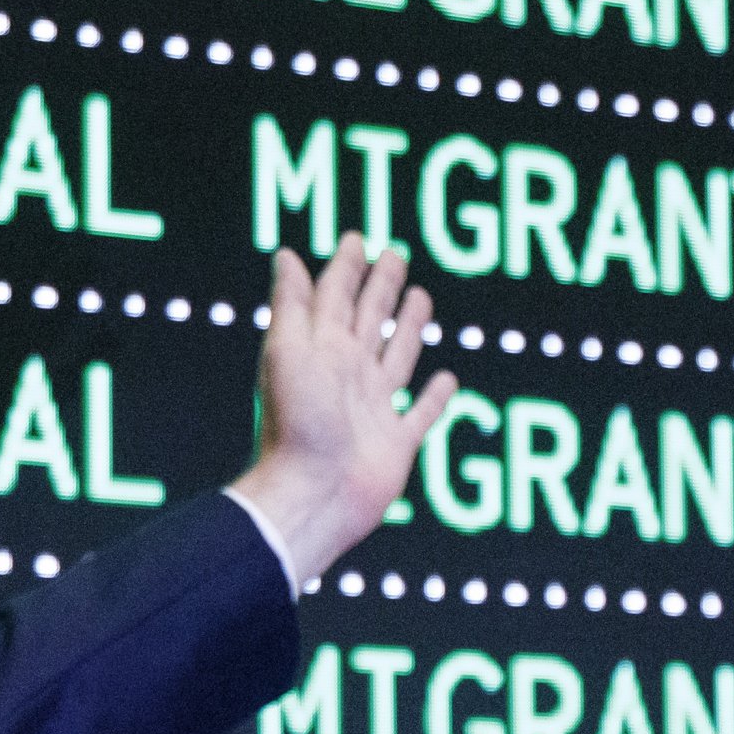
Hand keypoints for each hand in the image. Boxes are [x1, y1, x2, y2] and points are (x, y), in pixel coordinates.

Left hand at [226, 236, 458, 585]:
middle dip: (381, 286)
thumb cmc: (295, 424)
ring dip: (407, 327)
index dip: (346, 266)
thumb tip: (286, 254)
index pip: (335, 295)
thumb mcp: (288, 351)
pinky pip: (421, 412)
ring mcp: (372, 407)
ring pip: (396, 356)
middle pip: (369, 318)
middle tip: (395, 255)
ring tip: (420, 299)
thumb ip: (293, 304)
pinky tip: (447, 379)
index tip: (357, 238)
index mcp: (320, 349)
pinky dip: (436, 396)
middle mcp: (346, 374)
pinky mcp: (397, 442)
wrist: (311, 494)